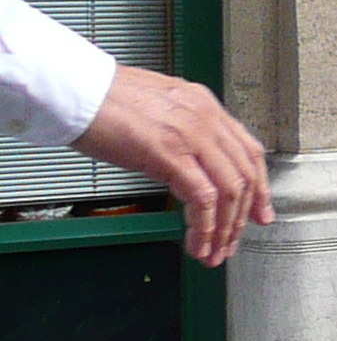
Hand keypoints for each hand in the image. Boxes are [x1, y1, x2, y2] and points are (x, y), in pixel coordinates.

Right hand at [72, 66, 270, 267]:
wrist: (74, 89)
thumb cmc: (102, 99)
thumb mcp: (157, 109)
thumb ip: (180, 130)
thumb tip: (187, 160)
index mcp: (204, 106)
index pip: (248, 151)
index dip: (259, 188)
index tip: (258, 213)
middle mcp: (205, 118)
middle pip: (244, 175)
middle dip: (241, 217)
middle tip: (230, 242)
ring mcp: (191, 135)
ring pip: (229, 190)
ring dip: (224, 228)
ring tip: (212, 251)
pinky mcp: (169, 154)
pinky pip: (202, 197)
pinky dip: (205, 226)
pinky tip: (197, 242)